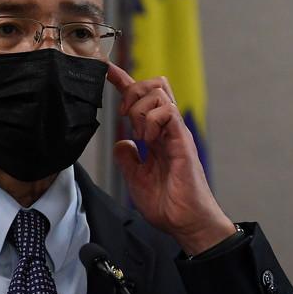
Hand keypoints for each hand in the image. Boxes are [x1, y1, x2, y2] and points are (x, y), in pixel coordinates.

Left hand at [106, 63, 234, 254]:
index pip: (142, 100)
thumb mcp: (135, 178)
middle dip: (132, 90)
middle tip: (123, 115)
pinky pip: (168, 113)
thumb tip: (122, 142)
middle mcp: (168, 130)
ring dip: (140, 108)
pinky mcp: (182, 141)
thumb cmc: (167, 204)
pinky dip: (152, 120)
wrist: (185, 223)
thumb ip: (127, 158)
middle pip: (155, 85)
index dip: (123, 82)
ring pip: (159, 93)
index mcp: (156, 136)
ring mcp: (176, 133)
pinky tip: (148, 139)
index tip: (107, 71)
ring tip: (140, 134)